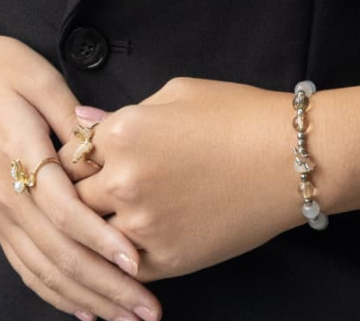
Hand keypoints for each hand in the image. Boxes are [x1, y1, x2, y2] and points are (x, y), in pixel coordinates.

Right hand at [0, 15, 161, 320]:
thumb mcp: (39, 76)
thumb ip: (72, 117)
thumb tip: (105, 146)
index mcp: (19, 154)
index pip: (63, 210)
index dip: (100, 238)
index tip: (136, 260)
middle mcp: (5, 195)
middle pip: (57, 253)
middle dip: (104, 286)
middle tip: (146, 309)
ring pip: (43, 270)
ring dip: (87, 298)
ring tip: (127, 317)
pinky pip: (26, 266)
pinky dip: (56, 293)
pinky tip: (85, 310)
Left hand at [59, 77, 304, 281]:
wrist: (290, 159)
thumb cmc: (238, 115)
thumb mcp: (178, 93)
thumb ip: (122, 113)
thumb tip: (81, 120)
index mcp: (123, 132)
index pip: (69, 153)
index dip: (75, 157)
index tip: (85, 162)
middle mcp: (124, 181)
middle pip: (72, 196)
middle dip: (79, 193)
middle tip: (93, 192)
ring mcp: (143, 226)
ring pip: (92, 236)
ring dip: (97, 227)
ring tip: (112, 218)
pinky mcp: (166, 260)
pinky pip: (122, 266)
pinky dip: (121, 257)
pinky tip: (131, 244)